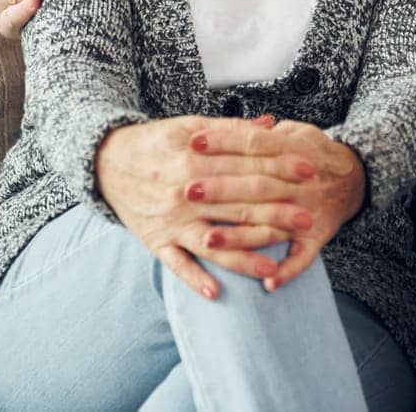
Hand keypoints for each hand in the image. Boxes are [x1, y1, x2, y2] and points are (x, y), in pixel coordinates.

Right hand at [95, 115, 319, 299]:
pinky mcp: (155, 240)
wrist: (105, 162)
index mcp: (196, 159)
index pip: (248, 165)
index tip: (309, 171)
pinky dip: (194, 279)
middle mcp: (185, 192)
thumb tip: (271, 124)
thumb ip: (232, 130)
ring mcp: (170, 220)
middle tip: (306, 220)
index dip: (281, 166)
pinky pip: (176, 264)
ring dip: (243, 256)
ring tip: (273, 266)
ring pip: (213, 241)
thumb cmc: (155, 142)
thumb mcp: (191, 127)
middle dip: (275, 212)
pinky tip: (216, 292)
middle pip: (238, 205)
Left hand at [190, 118, 365, 291]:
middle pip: (257, 186)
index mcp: (295, 150)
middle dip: (222, 189)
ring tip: (208, 241)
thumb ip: (265, 132)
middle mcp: (302, 183)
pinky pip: (303, 257)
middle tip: (189, 191)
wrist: (355, 177)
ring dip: (241, 237)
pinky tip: (267, 285)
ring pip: (272, 225)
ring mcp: (310, 211)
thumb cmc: (314, 152)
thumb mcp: (296, 131)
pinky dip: (288, 272)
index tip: (194, 143)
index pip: (254, 144)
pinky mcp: (318, 236)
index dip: (224, 141)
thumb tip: (231, 127)